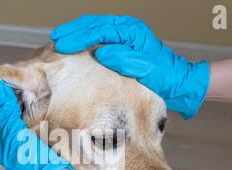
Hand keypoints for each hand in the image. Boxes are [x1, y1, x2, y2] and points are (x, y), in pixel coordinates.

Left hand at [0, 81, 74, 169]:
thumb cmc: (28, 157)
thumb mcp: (13, 132)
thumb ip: (6, 111)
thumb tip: (0, 88)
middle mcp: (2, 141)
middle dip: (2, 100)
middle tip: (8, 82)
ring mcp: (16, 140)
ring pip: (12, 116)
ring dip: (15, 103)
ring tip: (18, 87)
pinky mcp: (30, 138)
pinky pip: (24, 119)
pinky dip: (25, 109)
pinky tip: (29, 99)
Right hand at [51, 14, 209, 118]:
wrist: (176, 83)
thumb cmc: (162, 77)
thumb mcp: (145, 69)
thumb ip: (124, 59)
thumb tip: (102, 52)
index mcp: (132, 32)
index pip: (100, 30)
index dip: (79, 37)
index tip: (62, 44)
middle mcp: (127, 30)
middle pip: (94, 25)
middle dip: (73, 31)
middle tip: (55, 39)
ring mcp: (123, 36)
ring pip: (94, 29)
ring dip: (76, 33)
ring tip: (59, 39)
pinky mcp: (121, 46)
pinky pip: (98, 38)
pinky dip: (84, 40)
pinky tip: (74, 46)